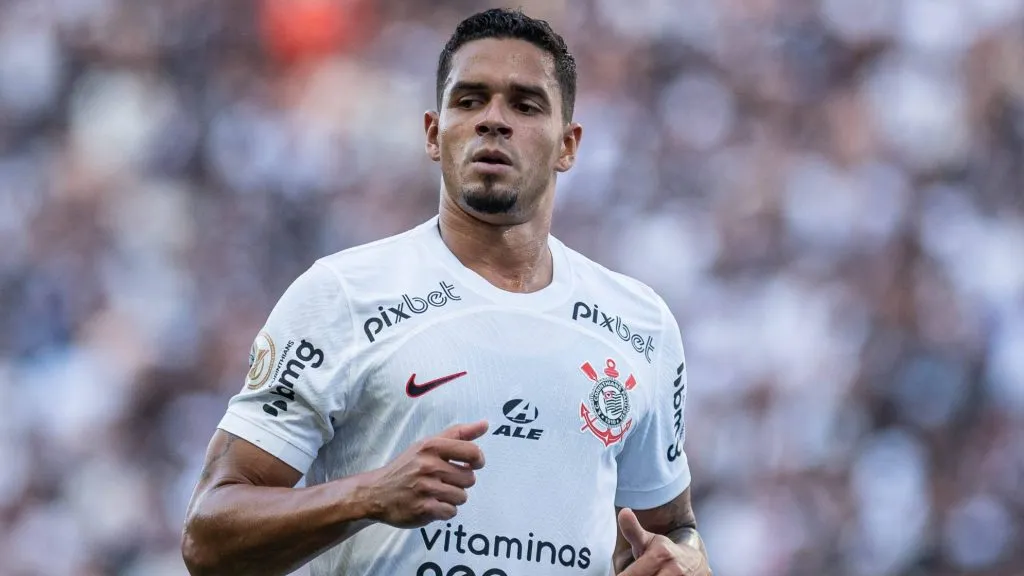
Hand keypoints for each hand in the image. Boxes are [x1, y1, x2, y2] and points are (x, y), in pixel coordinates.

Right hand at [361, 420, 487, 527]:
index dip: (478, 460)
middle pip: (469, 478)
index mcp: (431, 446)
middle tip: (444, 481)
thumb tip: (485, 424)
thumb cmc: (407, 466)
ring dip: (453, 497)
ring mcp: (425, 488)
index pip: (472, 452)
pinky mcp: (423, 508)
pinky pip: (451, 512)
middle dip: (460, 482)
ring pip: (462, 496)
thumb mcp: (428, 444)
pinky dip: (445, 511)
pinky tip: (432, 504)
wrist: (376, 492)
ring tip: (437, 493)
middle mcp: (428, 465)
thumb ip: (458, 434)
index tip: (472, 464)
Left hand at [616, 508, 710, 575]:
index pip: (632, 575)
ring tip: (646, 573)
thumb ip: (632, 530)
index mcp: (660, 554)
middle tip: (632, 573)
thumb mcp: (648, 540)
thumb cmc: (664, 551)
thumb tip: (623, 512)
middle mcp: (673, 570)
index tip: (619, 575)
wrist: (694, 562)